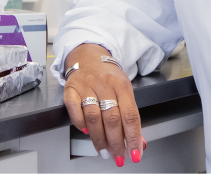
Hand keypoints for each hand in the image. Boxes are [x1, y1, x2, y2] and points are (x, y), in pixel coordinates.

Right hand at [62, 44, 144, 165]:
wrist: (88, 55)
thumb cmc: (108, 76)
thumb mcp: (124, 90)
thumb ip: (130, 116)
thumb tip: (139, 143)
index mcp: (122, 85)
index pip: (130, 115)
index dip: (133, 137)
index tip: (135, 154)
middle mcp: (104, 84)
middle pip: (112, 119)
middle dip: (116, 142)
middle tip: (118, 156)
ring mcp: (86, 86)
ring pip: (93, 117)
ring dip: (99, 139)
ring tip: (104, 151)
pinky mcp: (71, 89)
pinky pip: (74, 110)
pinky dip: (80, 124)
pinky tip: (86, 132)